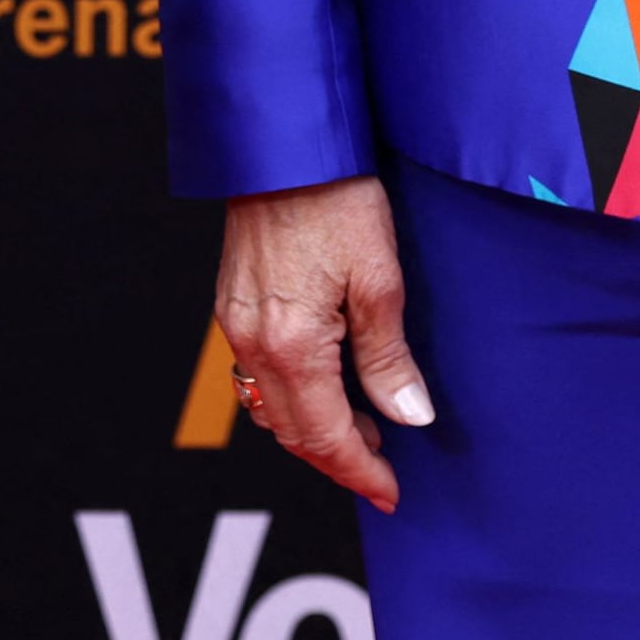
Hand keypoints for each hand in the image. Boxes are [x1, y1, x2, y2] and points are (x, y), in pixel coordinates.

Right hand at [216, 176, 434, 513]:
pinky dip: (290, 397)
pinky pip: (256, 375)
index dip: (361, 471)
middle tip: (383, 468)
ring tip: (362, 426)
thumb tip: (408, 417)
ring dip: (313, 430)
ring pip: (270, 408)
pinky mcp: (232, 304)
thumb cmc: (335, 200)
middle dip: (338, 459)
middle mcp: (252, 343)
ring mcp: (235, 324)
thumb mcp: (379, 280)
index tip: (391, 492)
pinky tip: (324, 384)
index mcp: (291, 345)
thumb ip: (388, 358)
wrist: (284, 147)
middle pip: (292, 433)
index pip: (326, 436)